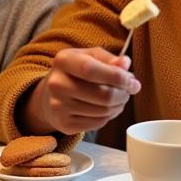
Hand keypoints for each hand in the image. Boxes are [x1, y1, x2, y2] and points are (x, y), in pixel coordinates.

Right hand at [24, 47, 140, 134]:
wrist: (49, 96)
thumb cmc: (74, 73)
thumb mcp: (88, 57)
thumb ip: (109, 59)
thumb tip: (125, 64)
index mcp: (63, 61)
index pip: (91, 70)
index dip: (117, 77)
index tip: (131, 81)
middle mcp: (57, 83)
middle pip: (103, 95)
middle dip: (122, 94)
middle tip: (127, 92)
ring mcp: (58, 106)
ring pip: (104, 111)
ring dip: (118, 106)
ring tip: (117, 99)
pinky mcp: (64, 124)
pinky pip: (98, 123)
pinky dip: (108, 117)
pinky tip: (105, 108)